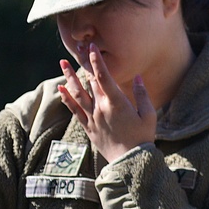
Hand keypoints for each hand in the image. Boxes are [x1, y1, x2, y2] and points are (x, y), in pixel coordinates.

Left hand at [58, 43, 156, 162]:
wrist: (130, 161)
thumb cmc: (143, 137)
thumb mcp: (149, 114)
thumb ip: (142, 94)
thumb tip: (137, 76)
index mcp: (117, 103)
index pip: (103, 77)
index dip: (96, 61)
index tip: (91, 47)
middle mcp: (101, 108)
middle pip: (89, 81)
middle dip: (83, 63)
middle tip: (78, 47)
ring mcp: (92, 118)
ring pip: (77, 94)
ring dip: (69, 77)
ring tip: (61, 63)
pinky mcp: (89, 127)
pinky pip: (74, 111)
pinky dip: (66, 98)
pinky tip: (60, 89)